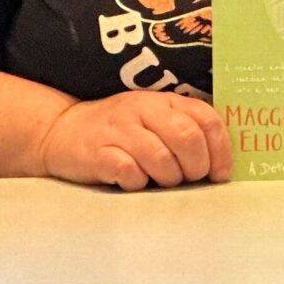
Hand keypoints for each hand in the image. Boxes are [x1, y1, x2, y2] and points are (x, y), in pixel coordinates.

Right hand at [40, 91, 231, 191]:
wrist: (62, 130)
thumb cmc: (121, 131)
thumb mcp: (155, 119)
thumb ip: (186, 129)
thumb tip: (221, 164)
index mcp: (165, 101)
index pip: (207, 119)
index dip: (220, 150)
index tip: (220, 174)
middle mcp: (143, 110)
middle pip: (187, 137)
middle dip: (196, 166)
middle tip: (190, 178)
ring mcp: (119, 130)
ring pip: (160, 157)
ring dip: (168, 177)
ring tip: (160, 180)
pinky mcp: (97, 152)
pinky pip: (129, 171)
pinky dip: (138, 182)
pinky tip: (134, 180)